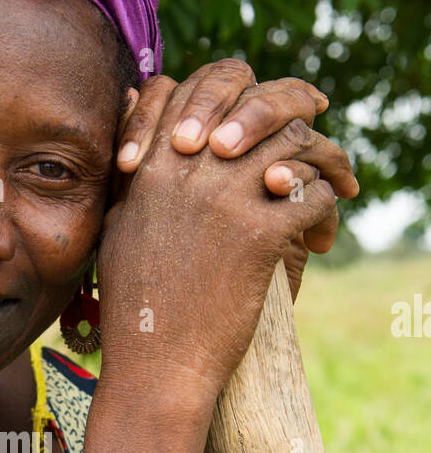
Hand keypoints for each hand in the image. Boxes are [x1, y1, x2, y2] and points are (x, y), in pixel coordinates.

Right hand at [113, 60, 358, 301]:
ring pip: (294, 143)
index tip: (263, 106)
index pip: (198, 87)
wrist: (155, 365)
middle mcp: (186, 171)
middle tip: (317, 120)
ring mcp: (222, 201)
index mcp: (150, 165)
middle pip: (257, 104)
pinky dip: (324, 204)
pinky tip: (317, 228)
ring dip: (322, 160)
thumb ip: (133, 176)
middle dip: (294, 108)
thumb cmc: (135, 306)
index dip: (235, 89)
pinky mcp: (257, 236)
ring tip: (334, 185)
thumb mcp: (118, 228)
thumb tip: (137, 132)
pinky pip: (310, 194)